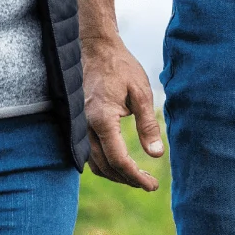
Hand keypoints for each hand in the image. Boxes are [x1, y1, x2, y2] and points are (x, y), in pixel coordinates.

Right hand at [83, 34, 163, 191]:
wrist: (96, 48)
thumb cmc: (120, 67)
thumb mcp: (141, 92)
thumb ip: (147, 125)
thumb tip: (156, 155)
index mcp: (102, 119)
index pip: (118, 160)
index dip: (135, 176)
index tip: (152, 186)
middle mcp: (85, 126)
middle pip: (105, 167)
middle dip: (127, 179)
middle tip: (149, 184)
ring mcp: (79, 125)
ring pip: (94, 163)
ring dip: (115, 174)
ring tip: (137, 177)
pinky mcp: (78, 122)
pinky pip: (88, 153)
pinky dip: (104, 164)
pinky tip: (120, 164)